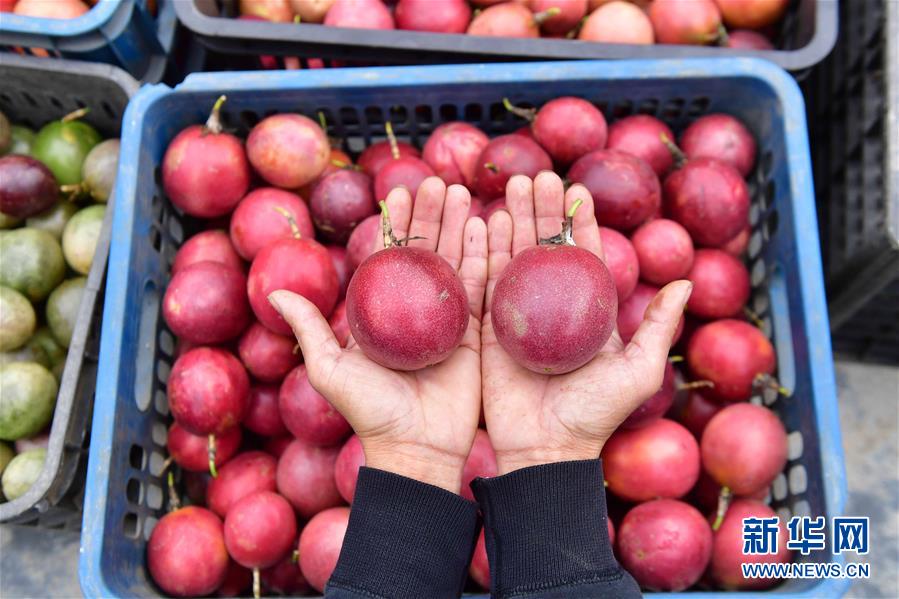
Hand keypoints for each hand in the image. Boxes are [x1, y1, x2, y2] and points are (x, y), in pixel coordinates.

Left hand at [269, 177, 487, 492]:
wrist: (417, 449)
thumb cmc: (370, 412)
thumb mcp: (329, 369)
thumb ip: (309, 328)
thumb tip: (272, 292)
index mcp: (382, 314)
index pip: (389, 256)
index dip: (396, 223)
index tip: (401, 192)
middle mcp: (416, 311)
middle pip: (425, 252)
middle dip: (431, 215)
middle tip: (437, 182)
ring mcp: (449, 321)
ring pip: (455, 261)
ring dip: (459, 225)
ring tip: (460, 192)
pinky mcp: (478, 334)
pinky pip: (483, 287)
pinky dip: (485, 256)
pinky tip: (486, 225)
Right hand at [481, 172, 691, 474]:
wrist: (546, 450)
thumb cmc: (596, 414)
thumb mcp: (638, 371)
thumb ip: (658, 326)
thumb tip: (685, 282)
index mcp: (587, 313)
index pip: (584, 256)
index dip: (580, 223)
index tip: (577, 190)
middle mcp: (551, 309)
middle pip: (545, 248)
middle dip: (542, 210)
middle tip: (537, 175)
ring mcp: (517, 317)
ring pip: (513, 258)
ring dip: (512, 220)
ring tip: (511, 186)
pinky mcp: (486, 330)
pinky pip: (483, 283)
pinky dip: (482, 252)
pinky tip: (482, 221)